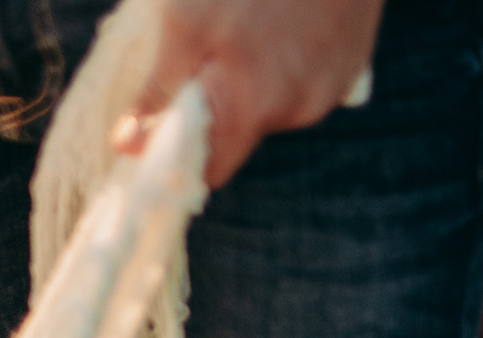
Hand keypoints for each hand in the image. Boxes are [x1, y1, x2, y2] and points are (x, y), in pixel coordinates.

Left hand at [113, 0, 383, 188]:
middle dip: (221, 104)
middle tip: (212, 55)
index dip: (183, 156)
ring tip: (252, 30)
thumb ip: (159, 90)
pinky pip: (307, 79)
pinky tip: (285, 23)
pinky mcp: (354, 62)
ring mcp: (334, 86)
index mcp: (255, 109)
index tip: (166, 134)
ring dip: (257, 79)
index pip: (213, 168)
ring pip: (276, 103)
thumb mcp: (187, 24)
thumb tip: (127, 142)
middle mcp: (300, 109)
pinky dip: (290, 61)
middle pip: (244, 132)